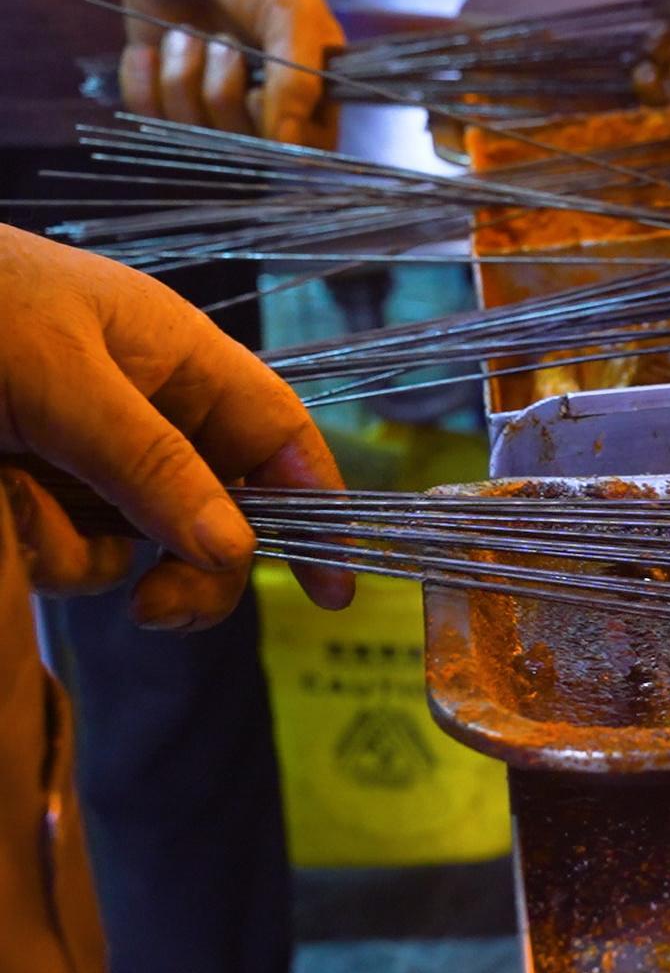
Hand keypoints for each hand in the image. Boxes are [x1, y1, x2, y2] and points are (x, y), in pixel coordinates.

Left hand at [0, 226, 353, 628]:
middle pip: (219, 515)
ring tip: (10, 500)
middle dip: (192, 568)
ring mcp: (86, 458)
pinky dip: (36, 544)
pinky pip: (67, 552)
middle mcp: (147, 412)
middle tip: (153, 613)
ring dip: (80, 549)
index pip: (282, 439)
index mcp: (181, 360)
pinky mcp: (33, 493)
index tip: (334, 592)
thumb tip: (236, 550)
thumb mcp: (61, 378)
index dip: (320, 509)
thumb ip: (151, 463)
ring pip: (134, 547)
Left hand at [118, 0, 343, 146]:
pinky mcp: (165, 85)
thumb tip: (286, 142)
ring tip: (186, 33)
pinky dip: (144, 82)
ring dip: (182, 77)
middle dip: (221, 93)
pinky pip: (151, 115)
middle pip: (241, 147)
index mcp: (310, 87)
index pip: (302, 149)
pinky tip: (152, 48)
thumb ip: (297, 80)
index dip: (276, 135)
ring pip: (192, 132)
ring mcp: (212, 96)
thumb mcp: (290, 13)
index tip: (260, 89)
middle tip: (223, 42)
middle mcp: (264, 100)